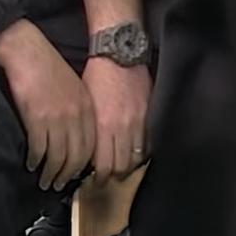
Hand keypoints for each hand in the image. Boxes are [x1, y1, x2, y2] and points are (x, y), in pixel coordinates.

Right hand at [0, 20, 95, 190]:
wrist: (28, 52)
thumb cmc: (47, 69)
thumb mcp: (72, 88)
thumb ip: (77, 111)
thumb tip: (72, 137)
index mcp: (86, 107)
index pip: (90, 145)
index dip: (83, 165)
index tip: (75, 175)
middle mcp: (76, 114)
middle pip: (77, 156)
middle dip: (68, 175)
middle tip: (58, 186)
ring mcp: (57, 117)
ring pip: (58, 156)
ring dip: (51, 173)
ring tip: (45, 182)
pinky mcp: (37, 117)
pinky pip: (40, 148)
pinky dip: (36, 160)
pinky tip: (32, 165)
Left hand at [83, 58, 153, 180]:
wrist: (119, 54)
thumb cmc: (97, 75)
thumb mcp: (85, 105)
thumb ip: (88, 130)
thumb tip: (86, 151)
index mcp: (102, 126)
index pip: (103, 166)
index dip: (99, 177)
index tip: (95, 180)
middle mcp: (121, 128)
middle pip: (121, 167)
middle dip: (114, 177)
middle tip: (108, 179)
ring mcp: (138, 122)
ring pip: (136, 158)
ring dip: (129, 167)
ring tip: (123, 169)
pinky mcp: (150, 115)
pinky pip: (149, 144)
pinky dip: (143, 153)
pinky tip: (136, 154)